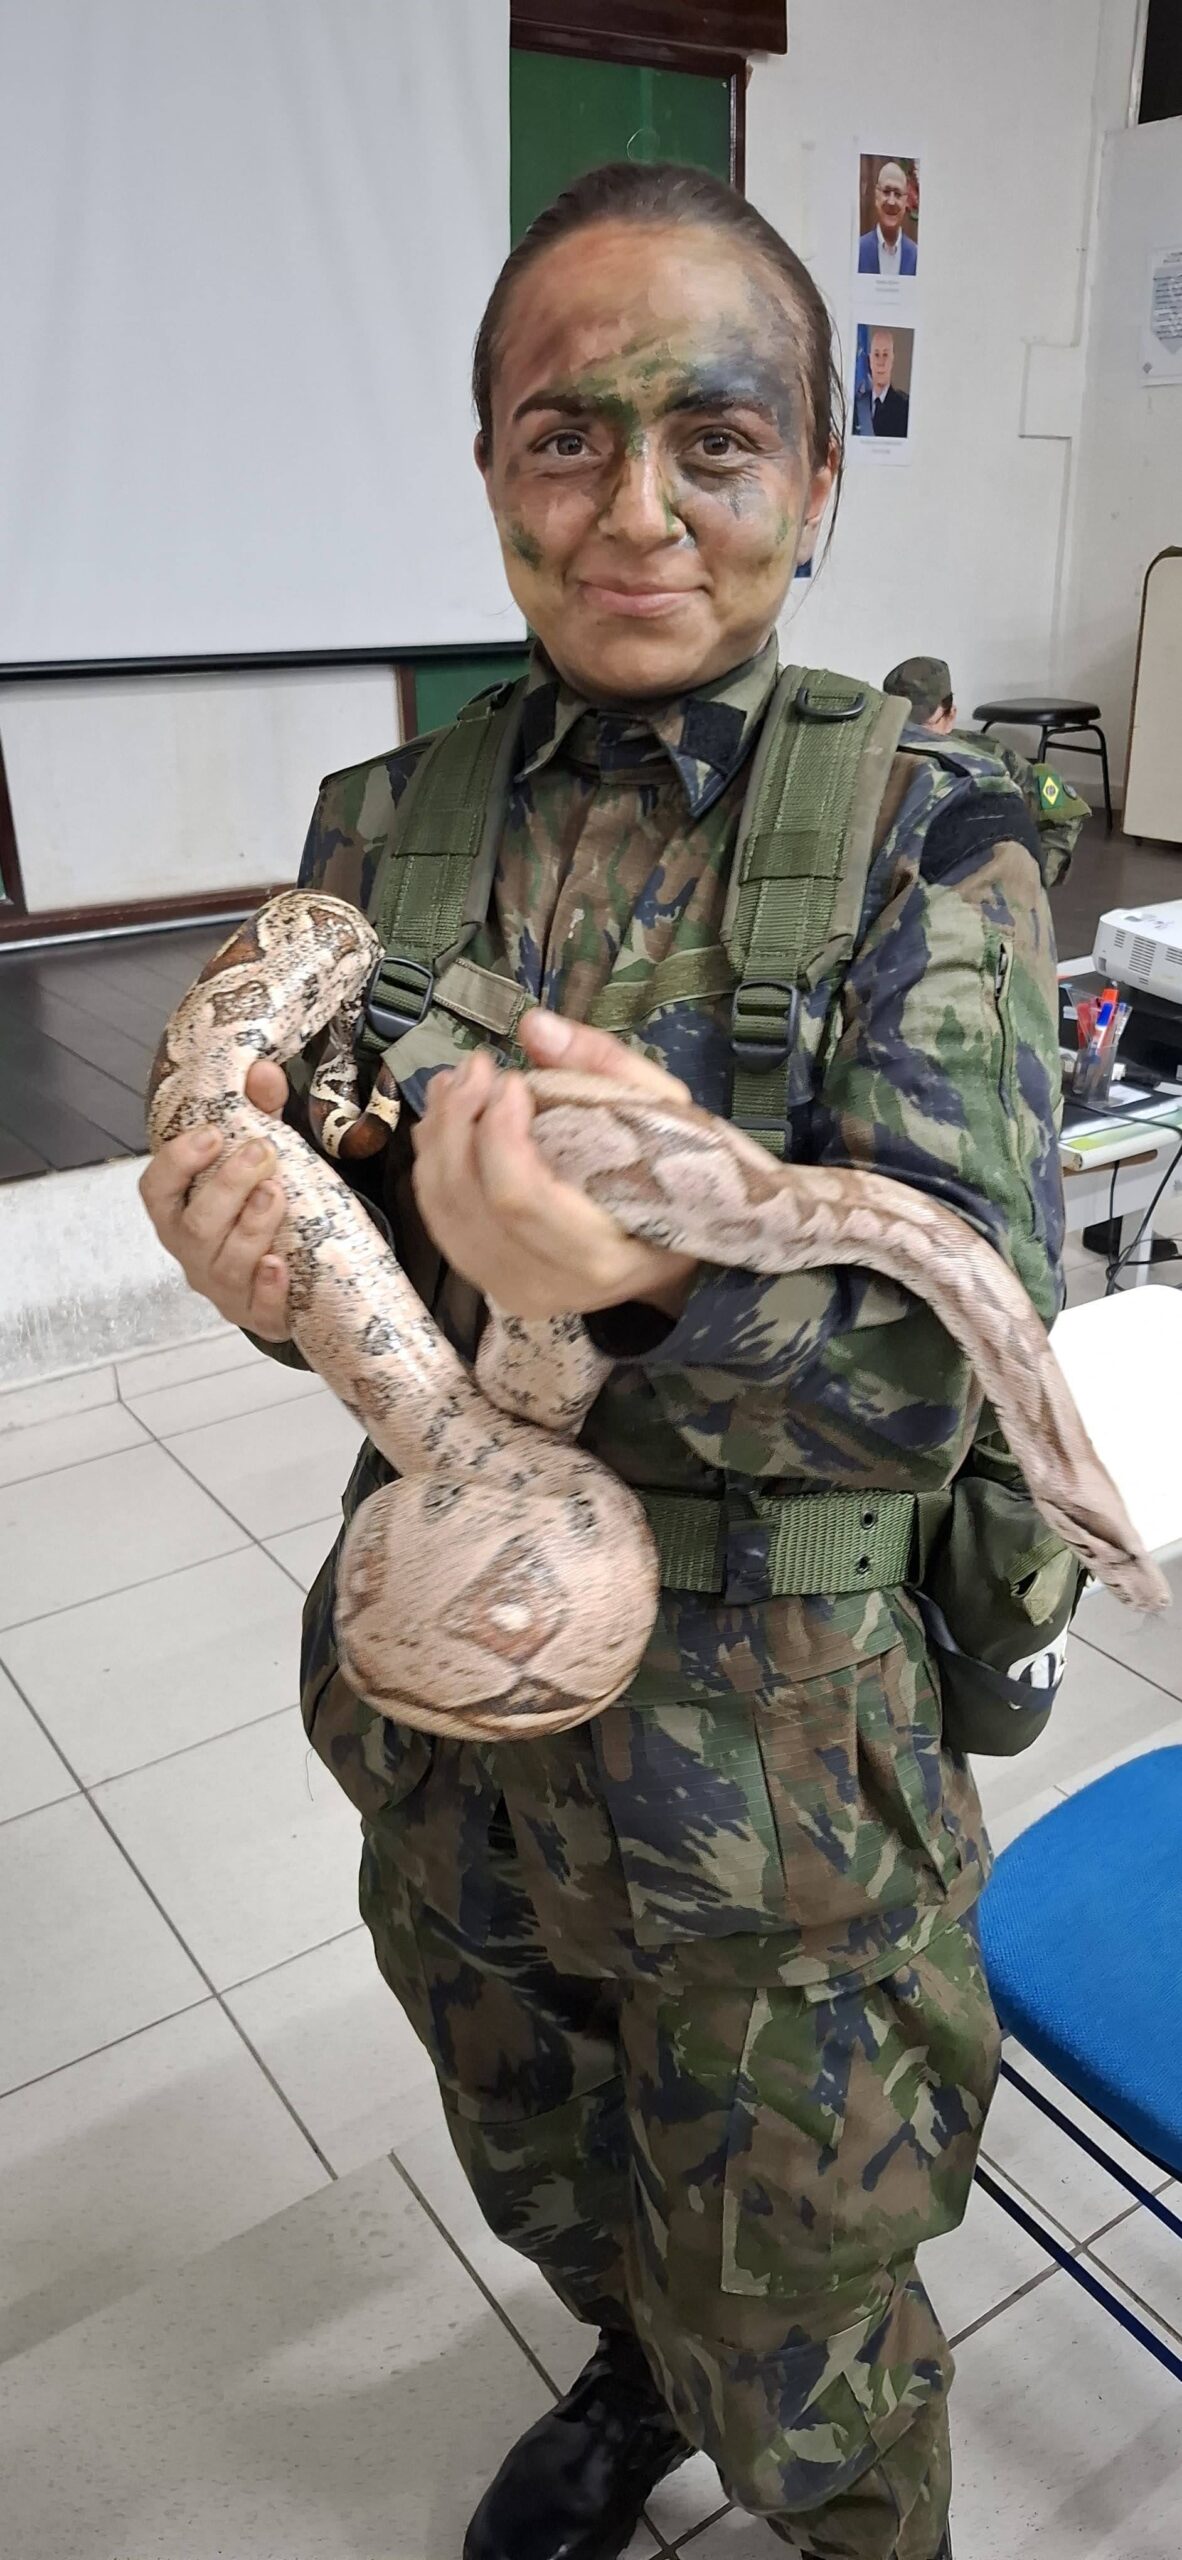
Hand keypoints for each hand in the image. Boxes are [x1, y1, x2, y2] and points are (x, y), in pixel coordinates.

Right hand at [139, 1062, 292, 1339]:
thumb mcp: (256, 1160)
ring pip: (225, 1263)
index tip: (211, 1132)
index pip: (156, 1190)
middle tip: (261, 1150)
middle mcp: (192, 1252)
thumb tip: (263, 1069)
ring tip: (276, 1193)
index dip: (176, 1162)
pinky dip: (268, 1288)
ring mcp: (223, 1288)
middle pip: (193, 1225)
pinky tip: (280, 1265)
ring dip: (249, 1226)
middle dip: (225, 1186)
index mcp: (178, 1213)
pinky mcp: (258, 1315)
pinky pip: (259, 1308)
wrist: (285, 1281)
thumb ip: (259, 1114)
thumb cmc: (256, 1210)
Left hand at [409, 1011, 697, 1322]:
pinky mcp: (484, 1279)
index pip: (520, 1197)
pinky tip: (446, 1118)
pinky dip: (432, 1160)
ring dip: (439, 1135)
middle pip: (468, 1199)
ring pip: (443, 1207)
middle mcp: (544, 1284)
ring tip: (456, 1082)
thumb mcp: (667, 1117)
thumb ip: (604, 1066)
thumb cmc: (679, 1184)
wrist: (668, 1257)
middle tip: (474, 1066)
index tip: (509, 1078)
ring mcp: (507, 1288)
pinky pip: (436, 1217)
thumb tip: (533, 1025)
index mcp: (598, 1256)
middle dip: (460, 1121)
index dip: (499, 1132)